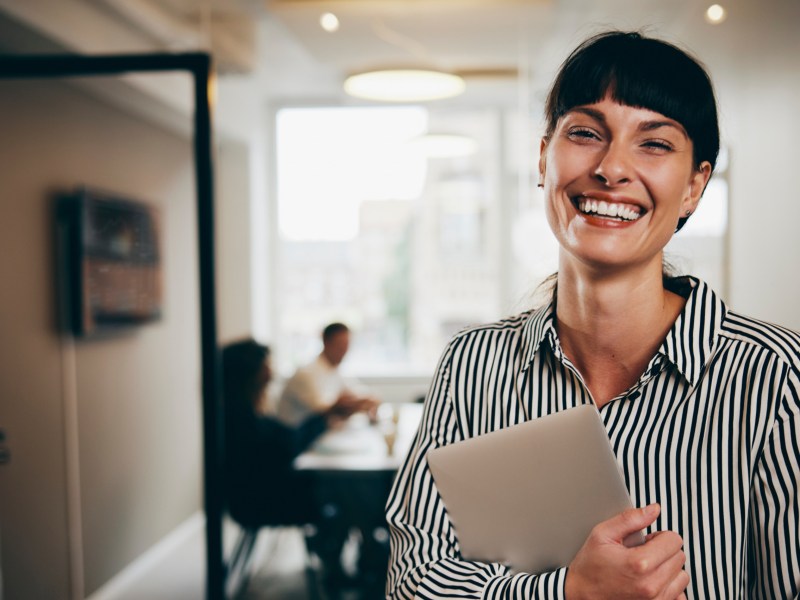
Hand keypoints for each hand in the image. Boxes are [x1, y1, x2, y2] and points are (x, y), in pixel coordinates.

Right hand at [565, 504, 688, 599]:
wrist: (581, 595)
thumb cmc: (590, 565)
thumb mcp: (602, 534)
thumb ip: (630, 519)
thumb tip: (654, 509)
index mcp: (639, 563)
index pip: (674, 540)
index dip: (659, 536)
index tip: (646, 541)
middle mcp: (651, 585)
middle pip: (679, 557)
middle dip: (664, 551)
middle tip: (643, 553)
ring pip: (682, 576)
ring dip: (668, 569)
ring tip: (647, 569)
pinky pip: (680, 595)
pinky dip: (670, 587)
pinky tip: (652, 582)